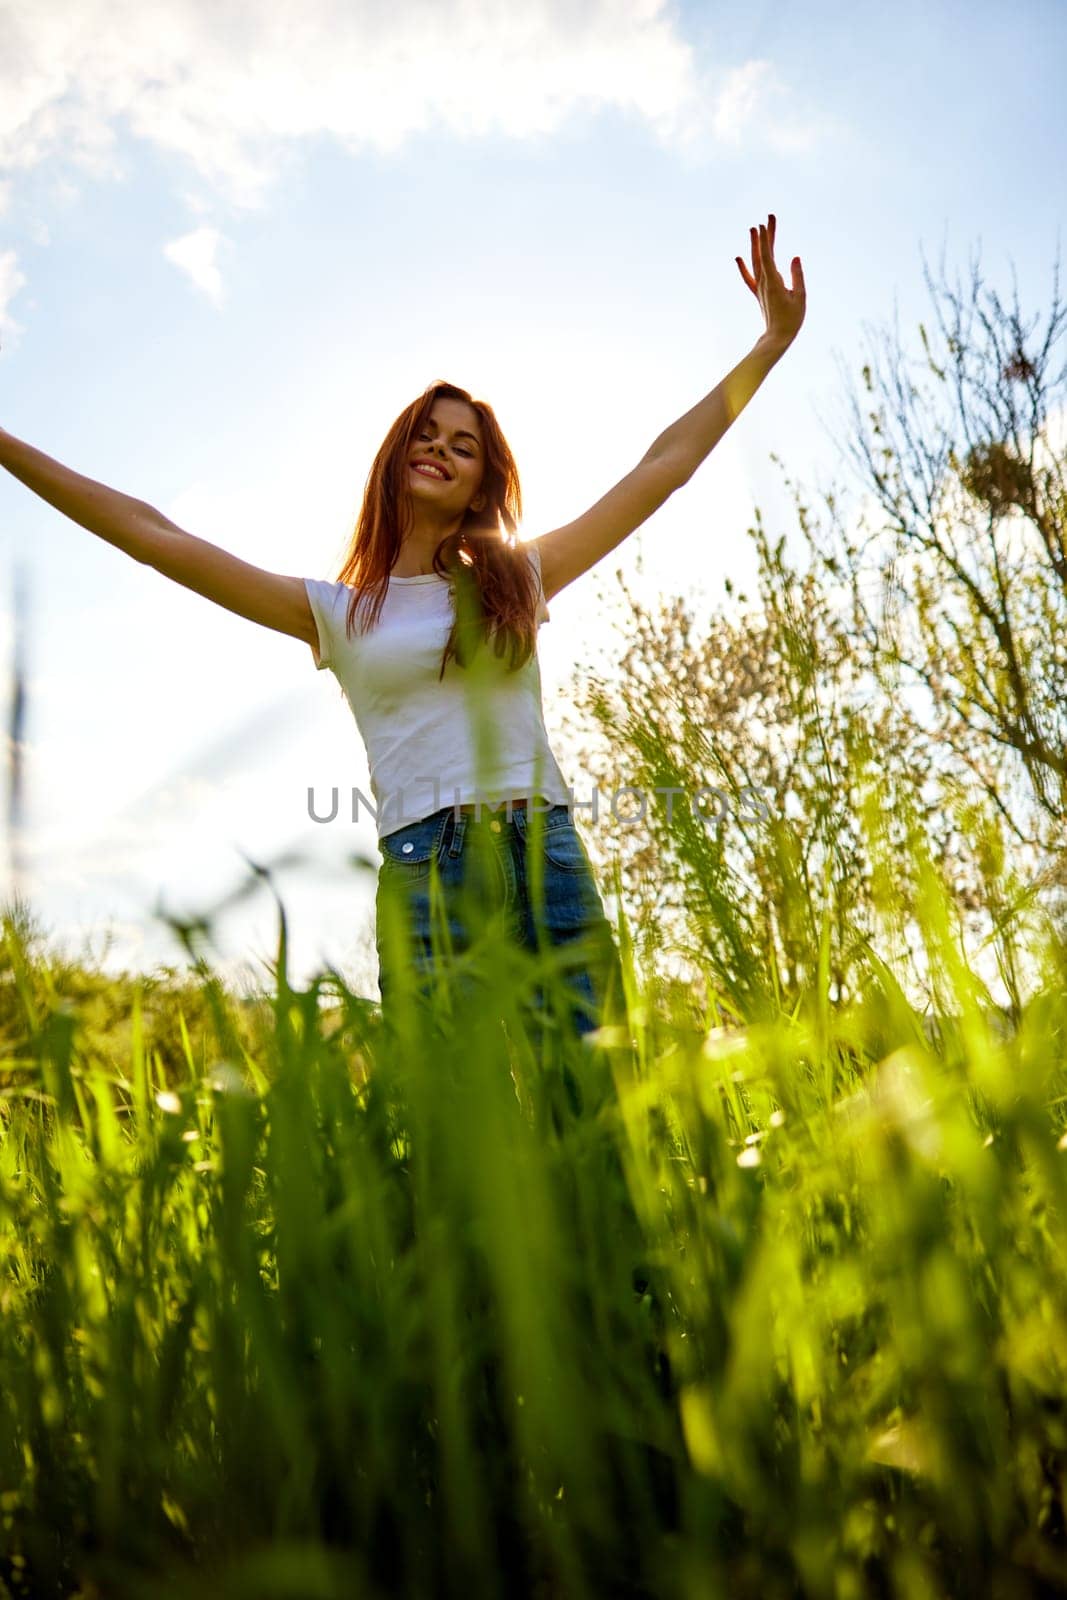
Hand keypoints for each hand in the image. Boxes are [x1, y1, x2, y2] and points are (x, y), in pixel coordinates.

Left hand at [736, 214, 804, 351]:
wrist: (777, 337)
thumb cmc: (792, 319)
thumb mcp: (800, 297)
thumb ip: (797, 276)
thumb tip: (795, 257)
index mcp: (774, 282)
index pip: (767, 255)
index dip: (765, 239)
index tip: (764, 223)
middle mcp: (764, 282)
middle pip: (763, 254)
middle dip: (765, 235)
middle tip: (767, 218)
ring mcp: (759, 287)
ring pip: (755, 262)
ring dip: (754, 245)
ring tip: (753, 229)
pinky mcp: (759, 293)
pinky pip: (749, 278)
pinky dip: (743, 268)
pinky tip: (738, 258)